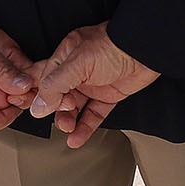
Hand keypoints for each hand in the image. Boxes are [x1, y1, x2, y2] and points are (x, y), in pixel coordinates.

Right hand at [29, 23, 159, 147]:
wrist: (146, 50)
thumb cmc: (114, 47)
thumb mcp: (78, 63)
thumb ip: (55, 85)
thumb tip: (38, 107)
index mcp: (67, 56)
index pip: (46, 80)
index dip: (43, 97)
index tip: (40, 111)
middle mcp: (78, 70)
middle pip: (59, 96)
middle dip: (58, 110)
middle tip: (64, 116)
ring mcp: (94, 84)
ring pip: (75, 108)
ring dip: (69, 121)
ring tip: (69, 130)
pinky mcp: (109, 96)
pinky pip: (93, 114)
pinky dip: (85, 127)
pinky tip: (76, 138)